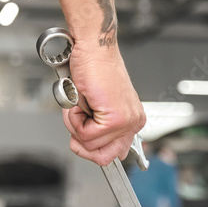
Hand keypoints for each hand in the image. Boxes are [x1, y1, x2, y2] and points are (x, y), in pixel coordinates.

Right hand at [62, 42, 145, 165]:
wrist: (93, 49)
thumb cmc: (94, 68)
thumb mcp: (97, 105)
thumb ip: (99, 130)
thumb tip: (92, 149)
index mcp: (131, 120)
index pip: (112, 154)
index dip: (90, 148)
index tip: (82, 135)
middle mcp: (133, 122)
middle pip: (102, 157)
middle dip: (82, 141)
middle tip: (79, 118)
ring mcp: (126, 121)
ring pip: (90, 145)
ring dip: (75, 124)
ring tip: (81, 103)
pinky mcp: (115, 118)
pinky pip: (85, 134)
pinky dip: (74, 118)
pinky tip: (82, 100)